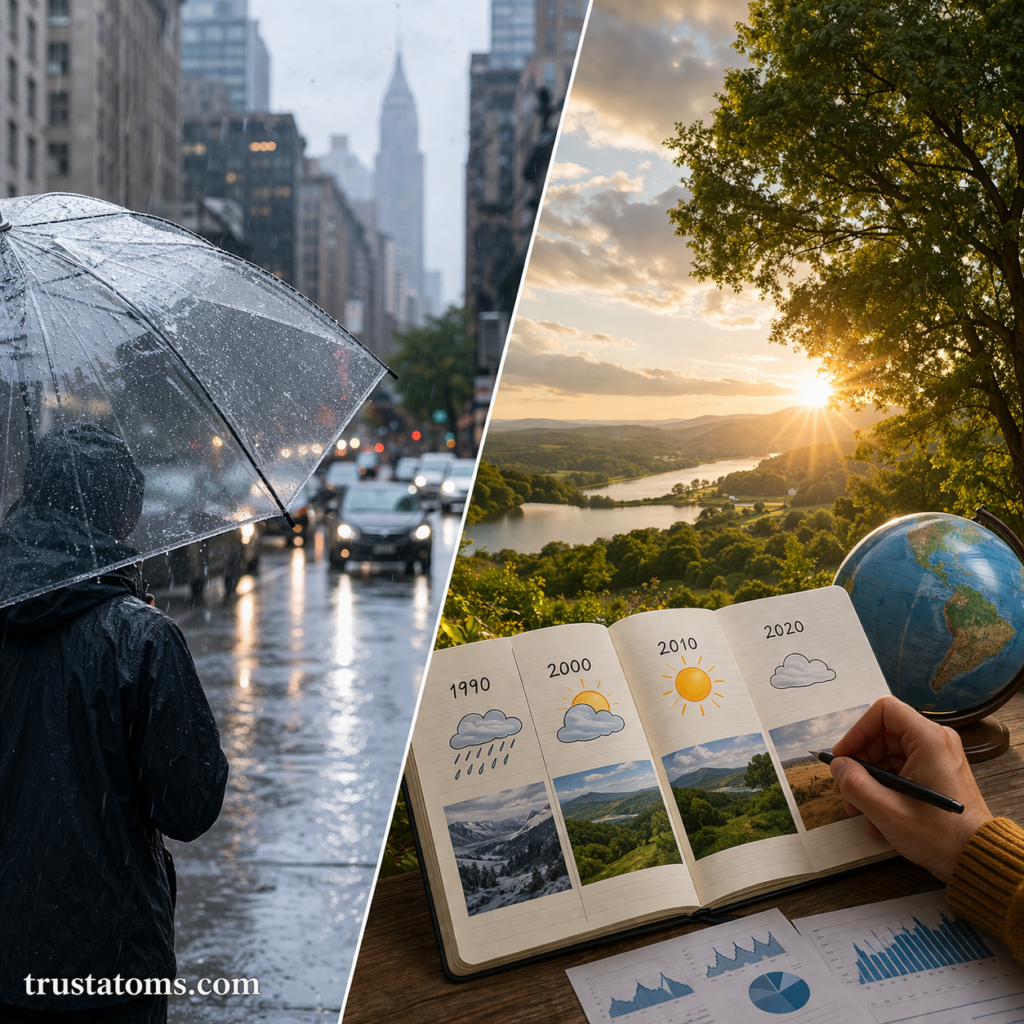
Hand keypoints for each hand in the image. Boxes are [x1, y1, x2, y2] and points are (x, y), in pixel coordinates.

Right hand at [829, 696, 990, 881]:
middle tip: (844, 789)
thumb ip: (855, 784)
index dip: (858, 730)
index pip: (884, 711)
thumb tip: (837, 766)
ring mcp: (936, 758)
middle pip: (882, 735)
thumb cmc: (939, 835)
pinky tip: (876, 815)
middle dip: (859, 763)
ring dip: (868, 780)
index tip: (844, 757)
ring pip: (888, 755)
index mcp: (928, 740)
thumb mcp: (887, 811)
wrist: (975, 860)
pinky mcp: (935, 773)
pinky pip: (900, 770)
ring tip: (858, 809)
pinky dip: (883, 788)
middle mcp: (934, 742)